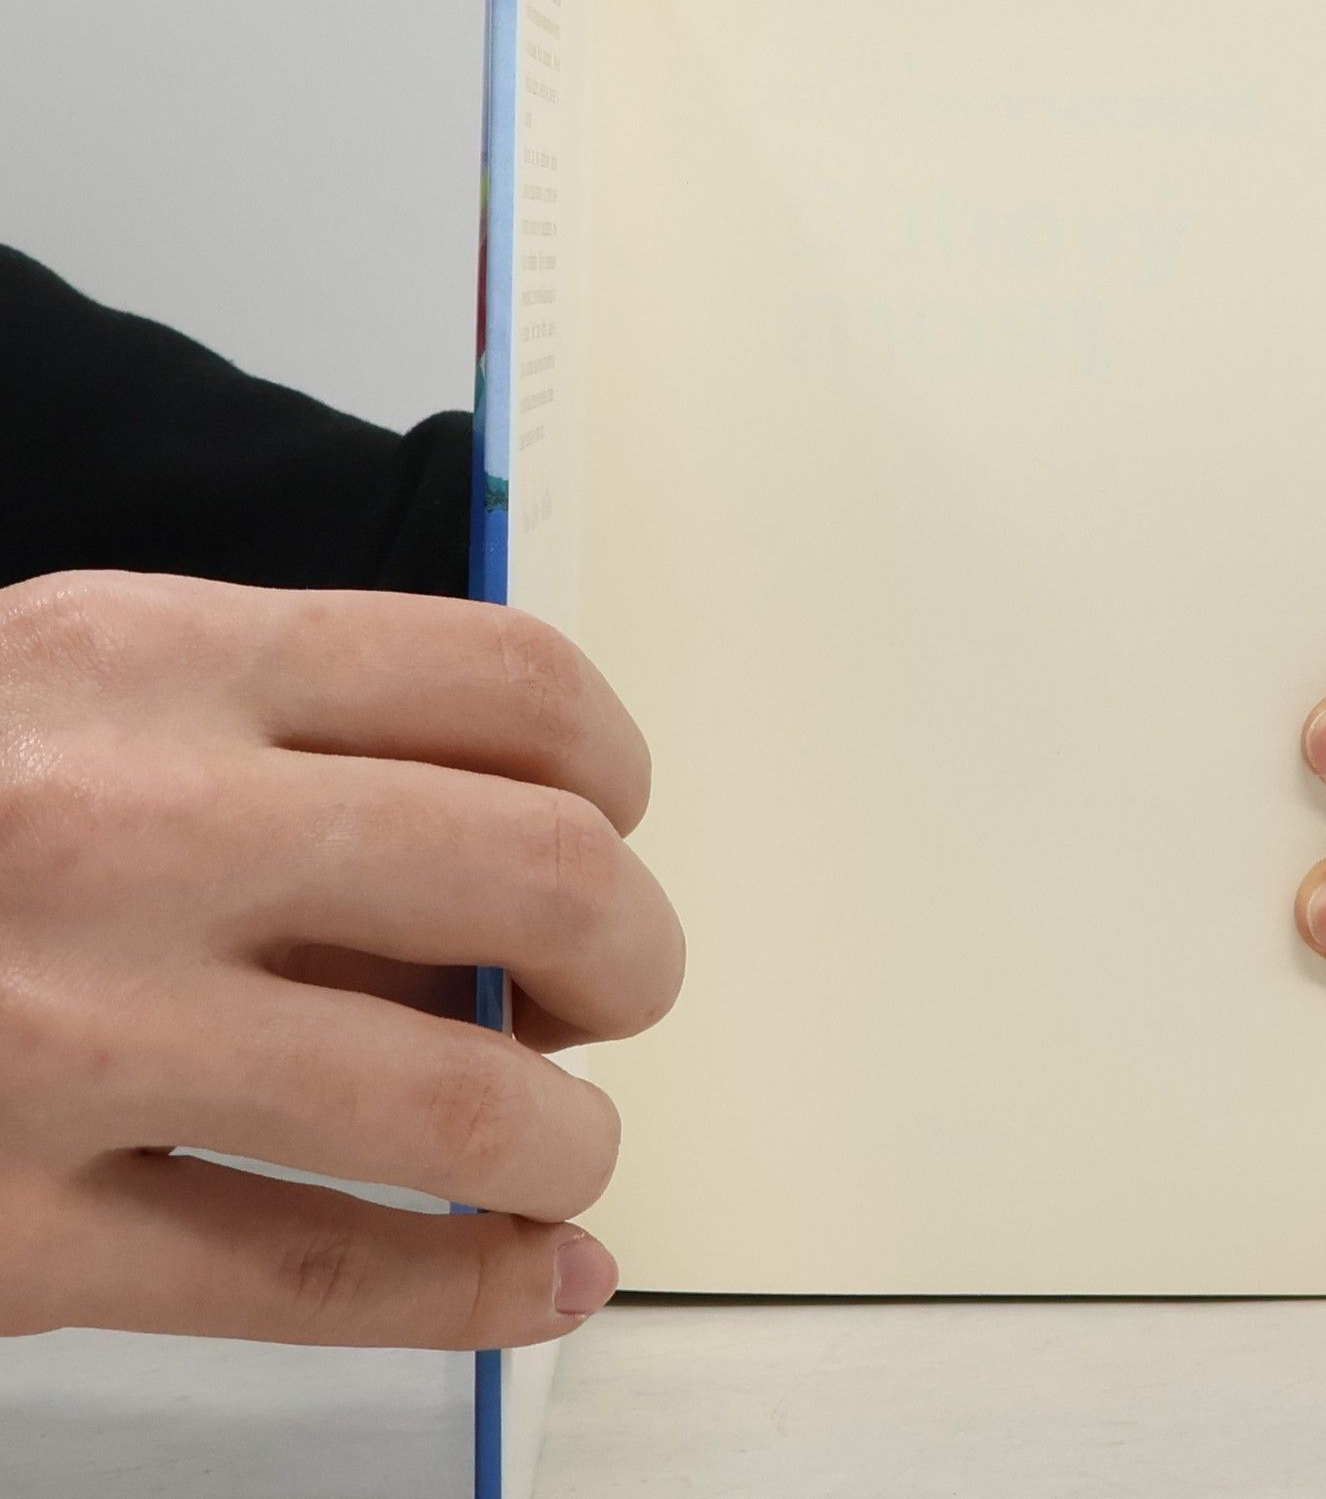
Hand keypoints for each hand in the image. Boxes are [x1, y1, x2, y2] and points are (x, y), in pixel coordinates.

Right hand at [0, 571, 682, 1346]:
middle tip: (606, 996)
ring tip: (560, 1148)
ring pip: (458, 1108)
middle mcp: (128, 830)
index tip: (610, 831)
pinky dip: (478, 1294)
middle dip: (631, 956)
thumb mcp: (84, 688)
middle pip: (536, 879)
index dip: (615, 772)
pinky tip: (540, 1282)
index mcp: (160, 663)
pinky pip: (318, 1280)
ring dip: (569, 1143)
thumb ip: (292, 742)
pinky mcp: (7, 1235)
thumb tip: (526, 860)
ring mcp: (68, 1038)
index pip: (510, 684)